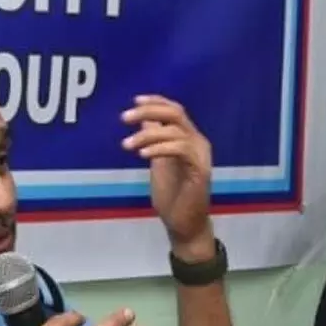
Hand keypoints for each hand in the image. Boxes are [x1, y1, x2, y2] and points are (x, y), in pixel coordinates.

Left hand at [121, 95, 214, 257]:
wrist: (184, 224)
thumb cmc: (172, 196)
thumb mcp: (157, 161)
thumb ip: (153, 140)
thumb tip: (144, 118)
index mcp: (188, 138)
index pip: (174, 110)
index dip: (156, 101)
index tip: (134, 101)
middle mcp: (197, 142)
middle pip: (175, 113)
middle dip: (149, 110)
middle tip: (124, 118)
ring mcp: (200, 155)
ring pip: (175, 130)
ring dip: (147, 135)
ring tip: (127, 145)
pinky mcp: (200, 170)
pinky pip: (180, 149)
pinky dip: (159, 148)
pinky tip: (142, 155)